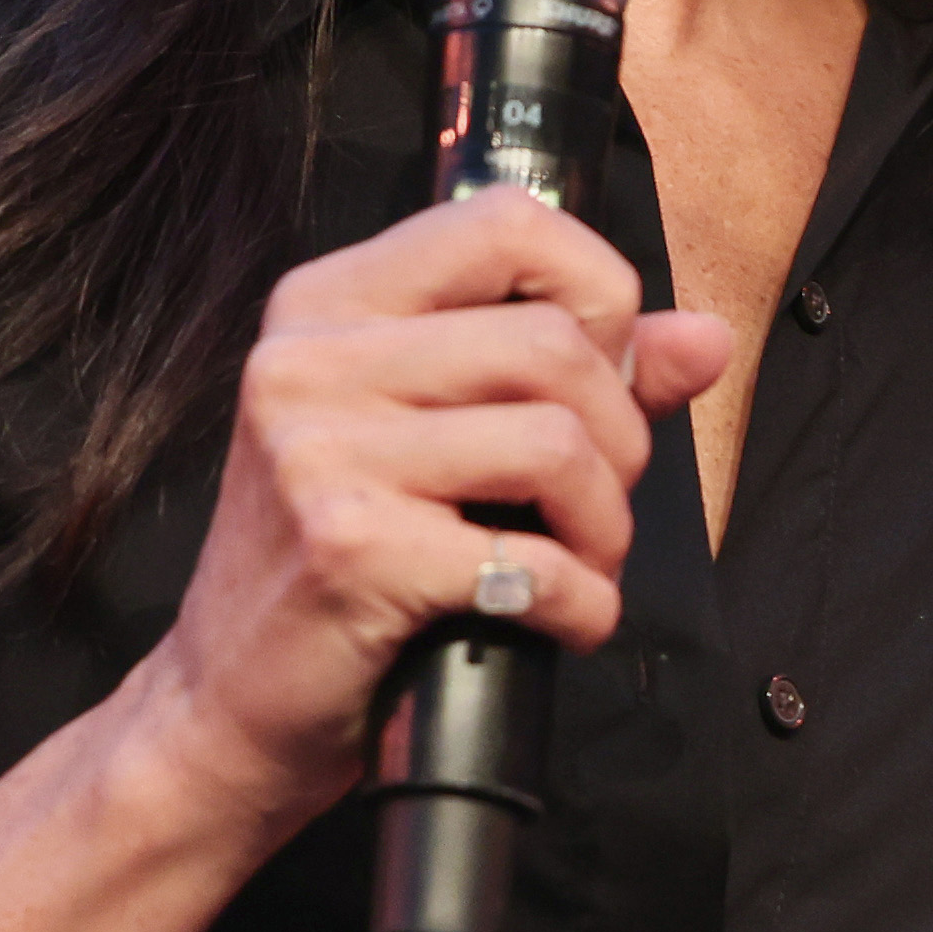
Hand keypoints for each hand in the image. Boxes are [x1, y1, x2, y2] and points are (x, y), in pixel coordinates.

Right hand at [121, 190, 733, 838]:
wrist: (228, 708)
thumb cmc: (343, 564)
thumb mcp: (441, 441)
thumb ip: (577, 376)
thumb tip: (704, 336)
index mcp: (330, 303)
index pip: (505, 223)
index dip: (596, 290)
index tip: (605, 374)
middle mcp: (310, 359)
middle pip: (553, 343)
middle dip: (620, 439)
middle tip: (595, 509)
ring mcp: (320, 450)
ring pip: (557, 444)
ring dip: (605, 529)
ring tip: (577, 568)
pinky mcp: (349, 547)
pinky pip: (534, 558)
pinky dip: (579, 604)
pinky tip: (554, 622)